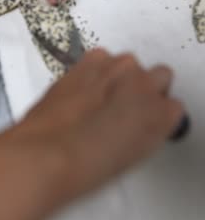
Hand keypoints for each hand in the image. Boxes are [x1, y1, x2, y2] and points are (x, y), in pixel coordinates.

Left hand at [17, 50, 183, 202]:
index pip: (170, 101)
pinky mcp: (91, 59)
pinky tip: (83, 92)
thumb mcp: (135, 152)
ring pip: (127, 64)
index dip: (154, 109)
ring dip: (117, 76)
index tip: (143, 117)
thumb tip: (145, 118)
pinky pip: (102, 59)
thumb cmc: (89, 160)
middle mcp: (143, 81)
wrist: (49, 150)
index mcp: (161, 110)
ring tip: (97, 102)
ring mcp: (117, 66)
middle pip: (154, 75)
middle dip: (139, 88)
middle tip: (120, 109)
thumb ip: (150, 126)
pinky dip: (96, 70)